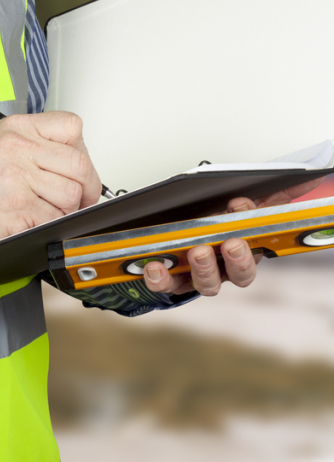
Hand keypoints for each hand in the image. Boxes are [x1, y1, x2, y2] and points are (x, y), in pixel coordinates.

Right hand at [0, 111, 101, 251]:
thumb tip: (75, 162)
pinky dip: (52, 223)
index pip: (71, 127)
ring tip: (49, 209)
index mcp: (17, 128)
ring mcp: (19, 178)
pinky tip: (37, 220)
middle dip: (87, 187)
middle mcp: (19, 148)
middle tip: (82, 198)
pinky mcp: (20, 208)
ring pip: (71, 194)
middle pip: (79, 164)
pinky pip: (56, 217)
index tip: (79, 168)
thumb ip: (35, 144)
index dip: (83, 151)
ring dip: (68, 208)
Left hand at [144, 178, 323, 295]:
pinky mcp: (172, 280)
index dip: (255, 235)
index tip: (241, 208)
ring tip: (197, 251)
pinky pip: (166, 284)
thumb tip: (307, 177)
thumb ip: (271, 194)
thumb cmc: (214, 221)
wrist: (179, 237)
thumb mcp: (244, 204)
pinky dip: (160, 277)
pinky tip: (154, 265)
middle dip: (237, 258)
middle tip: (230, 242)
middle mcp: (225, 268)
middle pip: (239, 273)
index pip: (257, 250)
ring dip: (204, 268)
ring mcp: (199, 275)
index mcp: (245, 251)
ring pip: (207, 283)